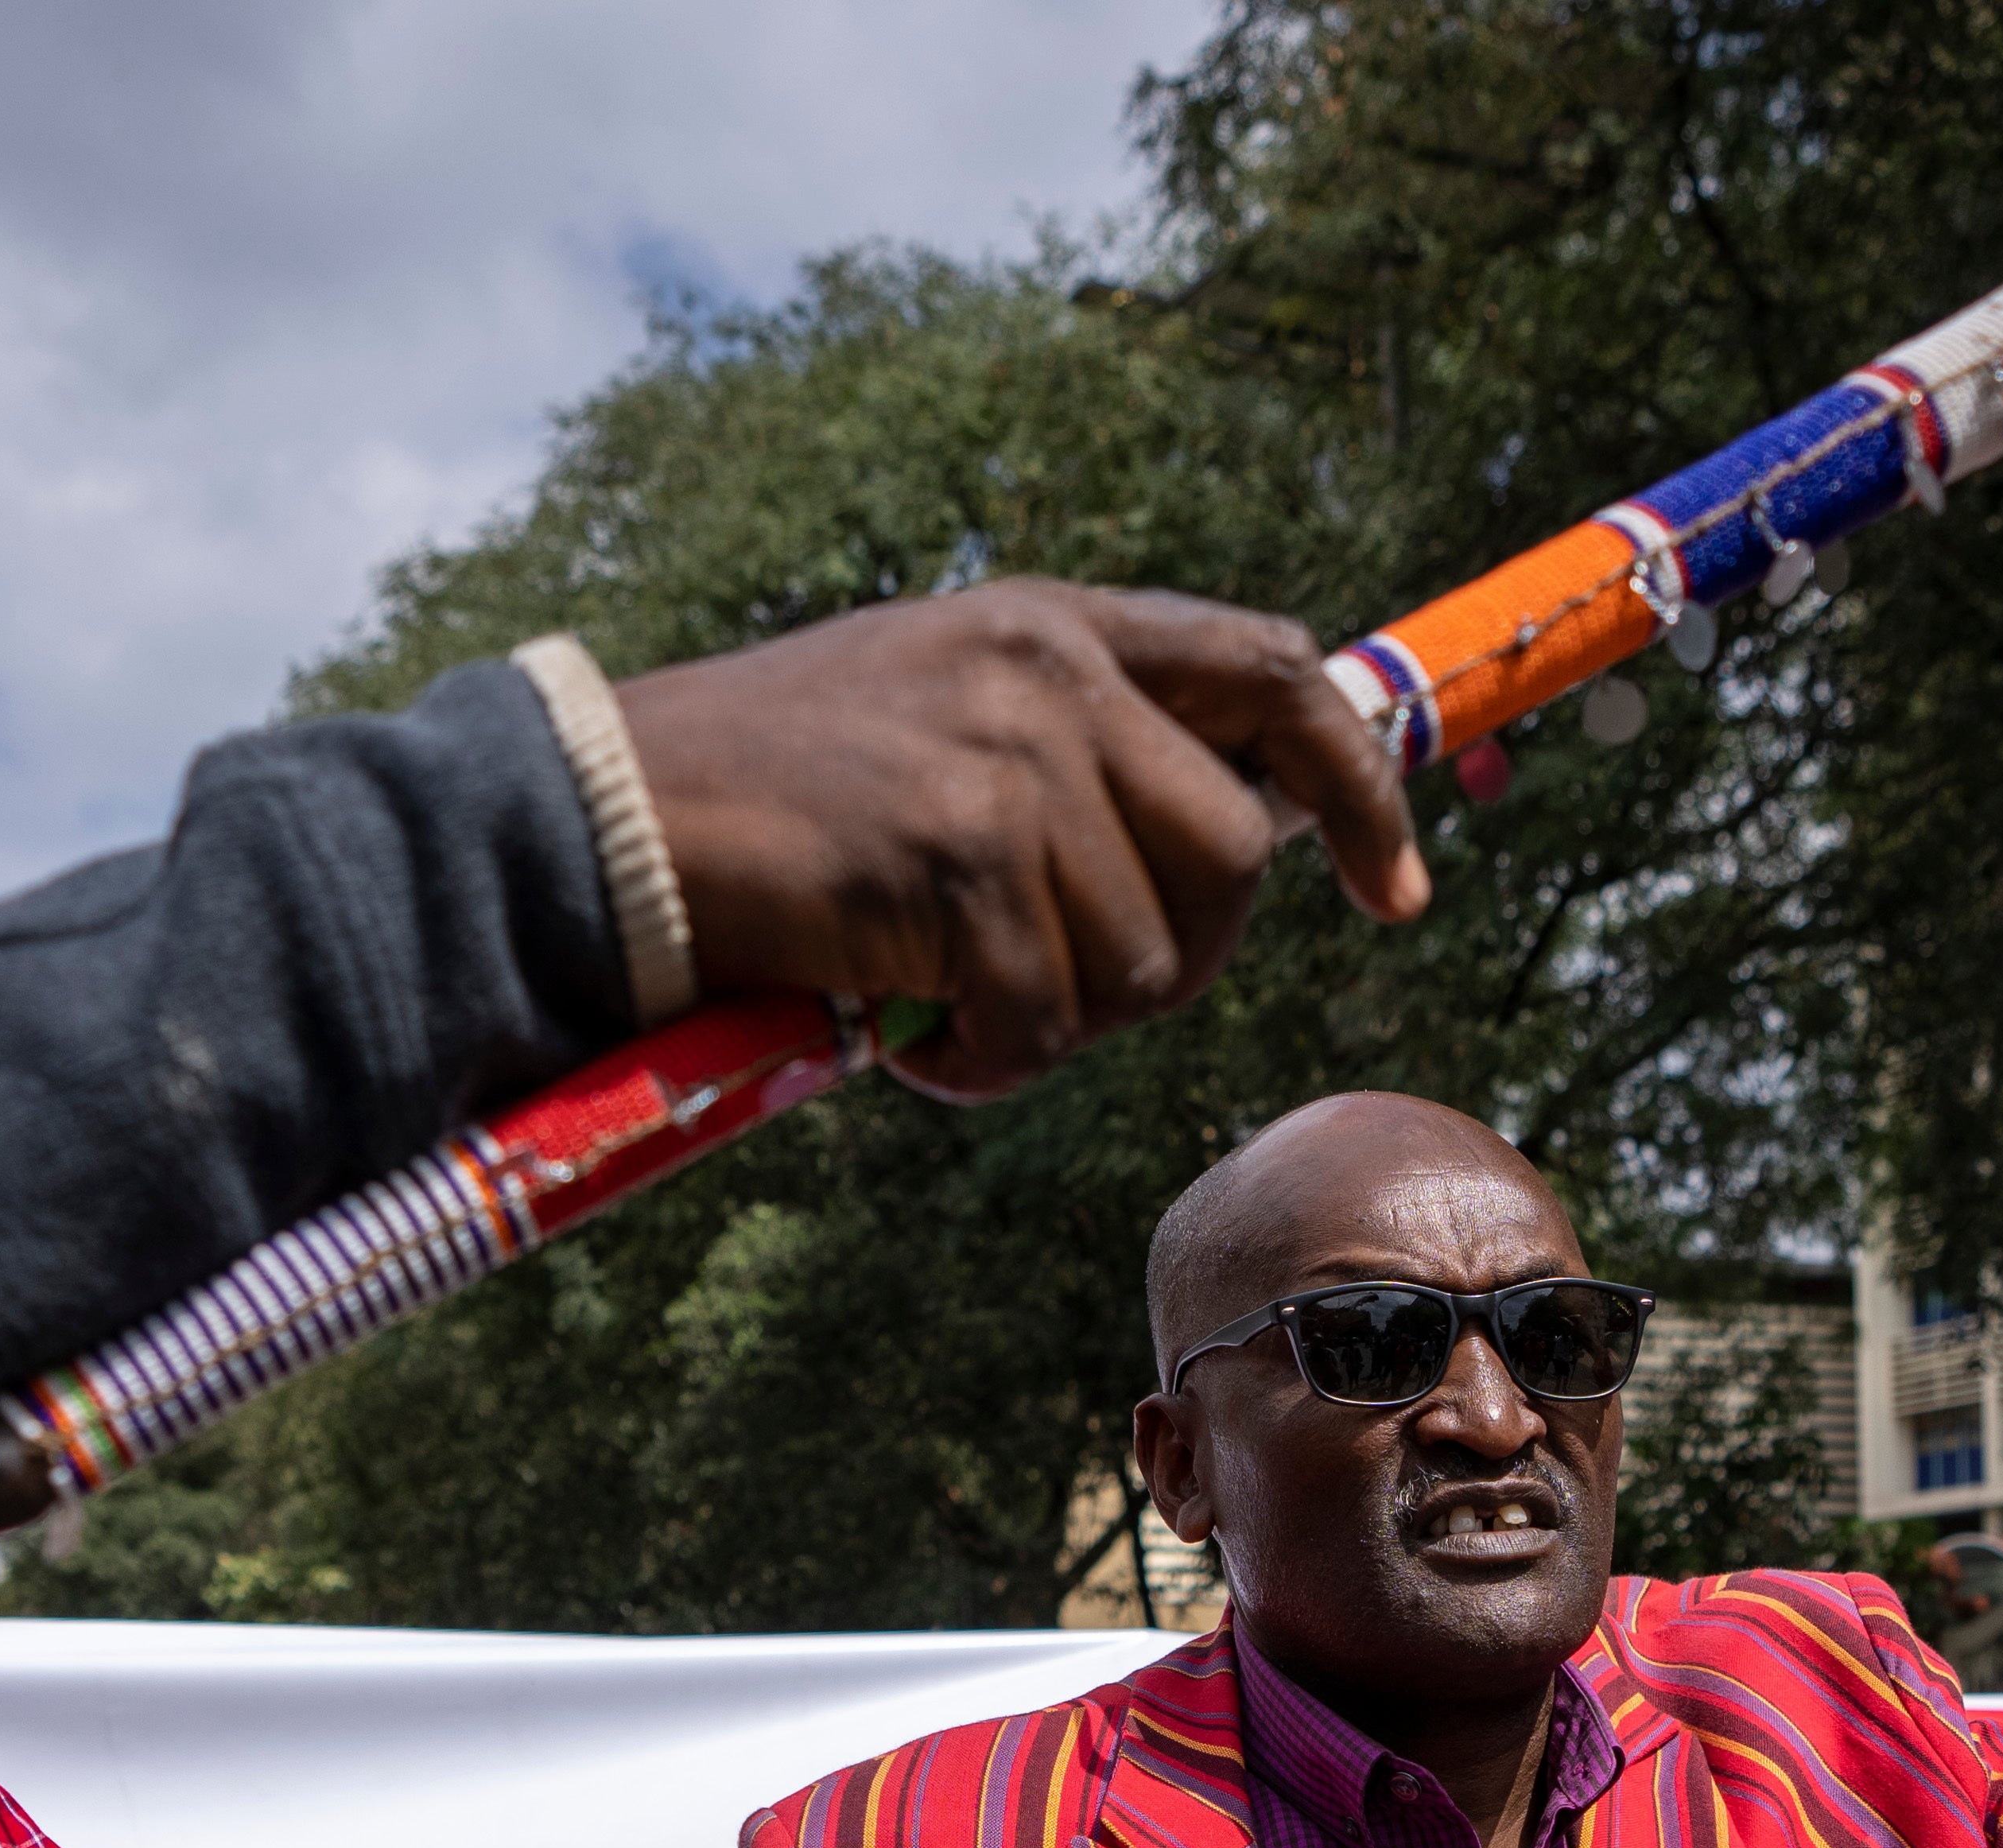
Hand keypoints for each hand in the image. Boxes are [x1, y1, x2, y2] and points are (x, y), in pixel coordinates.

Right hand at [618, 584, 1433, 1101]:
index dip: (1356, 789)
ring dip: (1055, 1027)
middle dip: (1170, 964)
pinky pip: (1046, 1024)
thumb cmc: (774, 799)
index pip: (1274, 674)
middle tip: (1053, 992)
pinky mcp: (956, 859)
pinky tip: (910, 1044)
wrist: (608, 819)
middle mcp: (1049, 673)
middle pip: (1228, 862)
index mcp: (1057, 625)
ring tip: (948, 1004)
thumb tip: (1240, 842)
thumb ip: (1084, 747)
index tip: (1393, 889)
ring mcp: (1007, 761)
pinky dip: (984, 1068)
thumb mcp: (945, 713)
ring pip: (1145, 965)